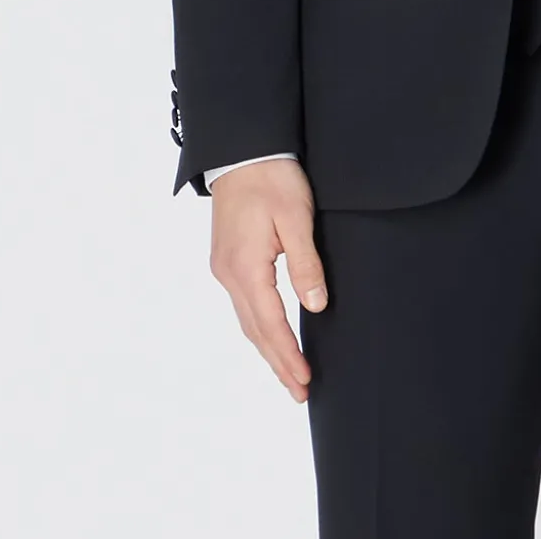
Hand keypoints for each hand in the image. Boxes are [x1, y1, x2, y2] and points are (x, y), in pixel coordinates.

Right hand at [208, 158, 327, 402]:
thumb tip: (316, 305)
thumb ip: (305, 263)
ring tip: (289, 374)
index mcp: (245, 266)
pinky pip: (244, 304)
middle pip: (255, 330)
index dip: (289, 354)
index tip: (305, 380)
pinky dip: (259, 327)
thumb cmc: (273, 177)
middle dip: (278, 363)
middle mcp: (228, 273)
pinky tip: (271, 335)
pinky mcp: (227, 259)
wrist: (243, 149)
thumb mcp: (296, 217)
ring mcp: (224, 267)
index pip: (270, 323)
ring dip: (268, 349)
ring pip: (247, 320)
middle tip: (300, 391)